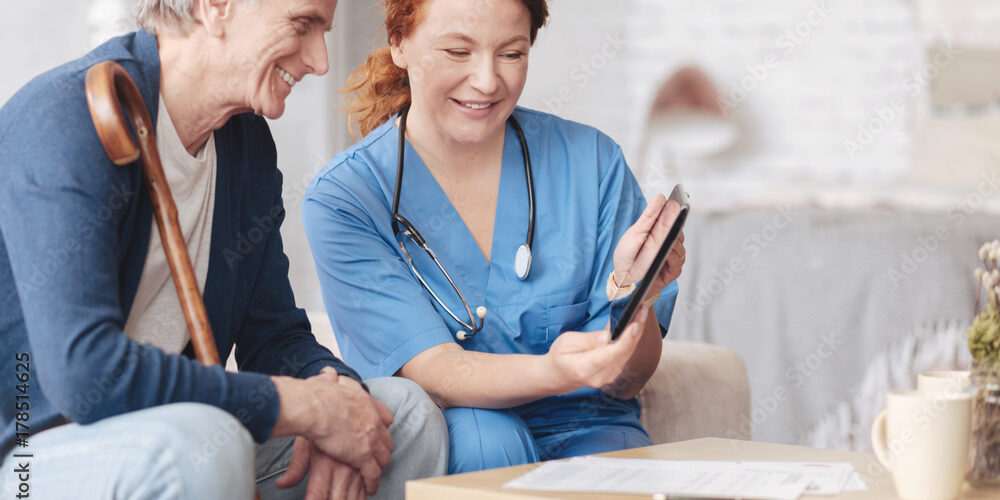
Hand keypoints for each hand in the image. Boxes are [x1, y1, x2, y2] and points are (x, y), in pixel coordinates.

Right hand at [271, 368, 393, 494]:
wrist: (314, 407)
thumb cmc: (315, 394)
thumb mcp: (326, 382)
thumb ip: (329, 379)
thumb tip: (327, 372)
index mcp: (366, 403)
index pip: (386, 416)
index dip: (383, 425)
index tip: (378, 430)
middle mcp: (373, 420)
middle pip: (387, 439)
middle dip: (383, 448)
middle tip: (376, 455)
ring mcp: (371, 439)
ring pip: (384, 457)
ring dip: (379, 466)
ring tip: (374, 474)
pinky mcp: (364, 456)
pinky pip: (373, 473)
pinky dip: (373, 482)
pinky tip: (371, 488)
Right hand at [545, 307, 648, 389]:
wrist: (558, 376)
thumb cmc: (559, 357)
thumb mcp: (566, 342)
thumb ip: (588, 340)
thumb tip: (607, 337)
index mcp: (585, 368)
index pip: (611, 353)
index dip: (626, 339)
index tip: (635, 324)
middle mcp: (600, 376)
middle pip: (624, 352)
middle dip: (636, 330)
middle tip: (643, 310)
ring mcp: (608, 377)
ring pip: (628, 354)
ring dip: (636, 334)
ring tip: (641, 314)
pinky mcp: (613, 374)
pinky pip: (625, 356)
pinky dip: (631, 340)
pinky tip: (635, 326)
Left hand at [612, 194, 685, 296]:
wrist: (622, 279)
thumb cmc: (628, 256)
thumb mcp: (635, 232)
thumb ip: (649, 217)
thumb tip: (660, 198)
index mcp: (660, 231)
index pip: (672, 218)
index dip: (675, 210)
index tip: (675, 202)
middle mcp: (669, 243)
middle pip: (678, 231)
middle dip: (676, 224)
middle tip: (675, 215)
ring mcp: (672, 256)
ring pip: (680, 246)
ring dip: (674, 241)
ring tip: (669, 237)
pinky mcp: (673, 270)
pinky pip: (678, 261)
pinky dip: (673, 256)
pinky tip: (667, 251)